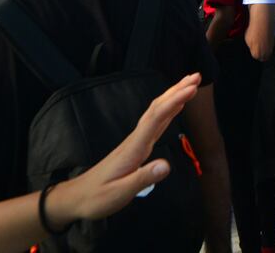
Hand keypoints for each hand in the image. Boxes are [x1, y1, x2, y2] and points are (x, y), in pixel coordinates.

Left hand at [45, 74, 201, 227]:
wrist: (78, 197)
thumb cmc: (97, 197)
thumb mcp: (120, 193)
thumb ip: (143, 178)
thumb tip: (167, 165)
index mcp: (134, 148)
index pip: (157, 118)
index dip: (174, 102)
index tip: (192, 89)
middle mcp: (136, 139)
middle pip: (157, 108)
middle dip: (177, 90)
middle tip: (196, 77)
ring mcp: (136, 141)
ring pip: (157, 112)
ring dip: (173, 96)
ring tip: (190, 84)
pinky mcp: (136, 146)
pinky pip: (155, 122)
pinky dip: (168, 110)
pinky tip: (176, 106)